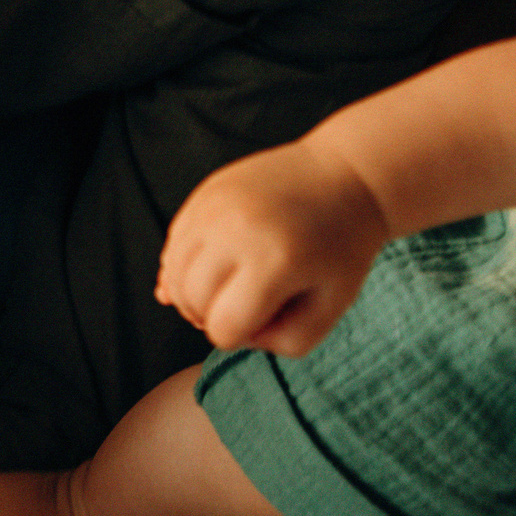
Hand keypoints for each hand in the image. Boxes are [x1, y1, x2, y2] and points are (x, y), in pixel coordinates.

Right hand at [156, 139, 390, 353]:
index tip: (263, 319)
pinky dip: (186, 265)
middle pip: (191, 301)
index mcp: (274, 262)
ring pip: (174, 274)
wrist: (342, 175)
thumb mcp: (331, 307)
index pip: (224, 328)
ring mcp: (214, 209)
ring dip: (193, 292)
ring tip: (227, 287)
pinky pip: (174, 246)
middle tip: (246, 304)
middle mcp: (235, 230)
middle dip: (212, 315)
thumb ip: (283, 340)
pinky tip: (215, 265)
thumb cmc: (340, 245)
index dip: (241, 336)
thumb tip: (231, 334)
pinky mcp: (203, 195)